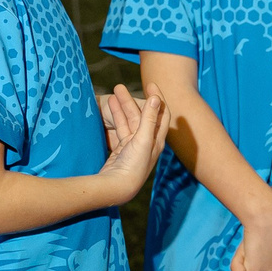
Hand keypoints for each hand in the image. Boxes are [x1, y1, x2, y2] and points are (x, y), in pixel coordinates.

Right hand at [96, 84, 168, 203]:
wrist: (118, 187)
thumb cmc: (134, 165)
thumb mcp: (143, 139)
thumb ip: (149, 119)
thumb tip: (156, 98)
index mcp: (157, 139)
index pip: (162, 113)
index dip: (157, 97)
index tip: (150, 83)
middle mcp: (148, 141)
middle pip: (142, 115)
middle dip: (133, 99)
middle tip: (121, 86)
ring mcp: (135, 145)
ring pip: (130, 120)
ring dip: (123, 106)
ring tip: (113, 92)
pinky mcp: (123, 149)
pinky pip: (120, 128)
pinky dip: (116, 117)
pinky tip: (110, 107)